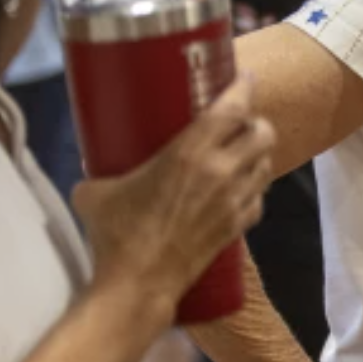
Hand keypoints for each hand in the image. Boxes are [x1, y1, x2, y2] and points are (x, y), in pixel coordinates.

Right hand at [77, 75, 275, 313]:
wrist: (139, 283)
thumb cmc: (116, 232)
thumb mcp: (98, 190)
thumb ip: (102, 169)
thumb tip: (95, 162)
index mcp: (190, 153)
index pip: (232, 109)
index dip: (243, 88)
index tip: (243, 78)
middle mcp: (222, 172)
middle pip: (263, 133)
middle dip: (257, 122)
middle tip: (240, 121)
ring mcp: (235, 201)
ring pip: (267, 165)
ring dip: (259, 154)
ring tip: (242, 152)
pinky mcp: (238, 227)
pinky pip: (260, 198)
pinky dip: (255, 188)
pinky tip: (239, 188)